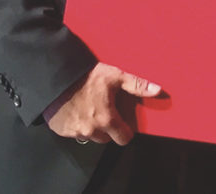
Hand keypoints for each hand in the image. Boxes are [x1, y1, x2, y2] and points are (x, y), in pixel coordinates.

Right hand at [45, 62, 160, 145]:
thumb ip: (137, 86)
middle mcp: (91, 130)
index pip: (123, 139)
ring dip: (93, 127)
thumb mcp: (116, 77)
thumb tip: (157, 91)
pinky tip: (79, 110)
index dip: (126, 131)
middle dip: (109, 128)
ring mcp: (75, 132)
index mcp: (107, 119)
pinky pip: (74, 133)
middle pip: (106, 139)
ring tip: (92, 108)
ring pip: (90, 136)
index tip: (125, 123)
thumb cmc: (87, 76)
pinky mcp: (61, 130)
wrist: (57, 77)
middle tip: (107, 111)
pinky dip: (78, 125)